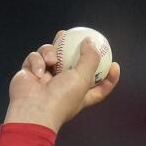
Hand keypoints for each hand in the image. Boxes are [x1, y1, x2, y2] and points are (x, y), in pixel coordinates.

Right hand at [4, 31, 121, 132]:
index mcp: (81, 93)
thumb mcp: (83, 78)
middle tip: (75, 36)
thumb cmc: (61, 98)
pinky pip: (35, 57)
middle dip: (73, 49)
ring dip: (50, 53)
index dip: (109, 77)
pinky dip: (37, 62)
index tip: (115, 64)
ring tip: (51, 61)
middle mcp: (64, 85)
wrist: (33, 108)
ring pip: (51, 54)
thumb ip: (90, 59)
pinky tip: (37, 72)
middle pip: (72, 63)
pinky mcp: (30, 72)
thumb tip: (90, 41)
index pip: (100, 86)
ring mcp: (46, 78)